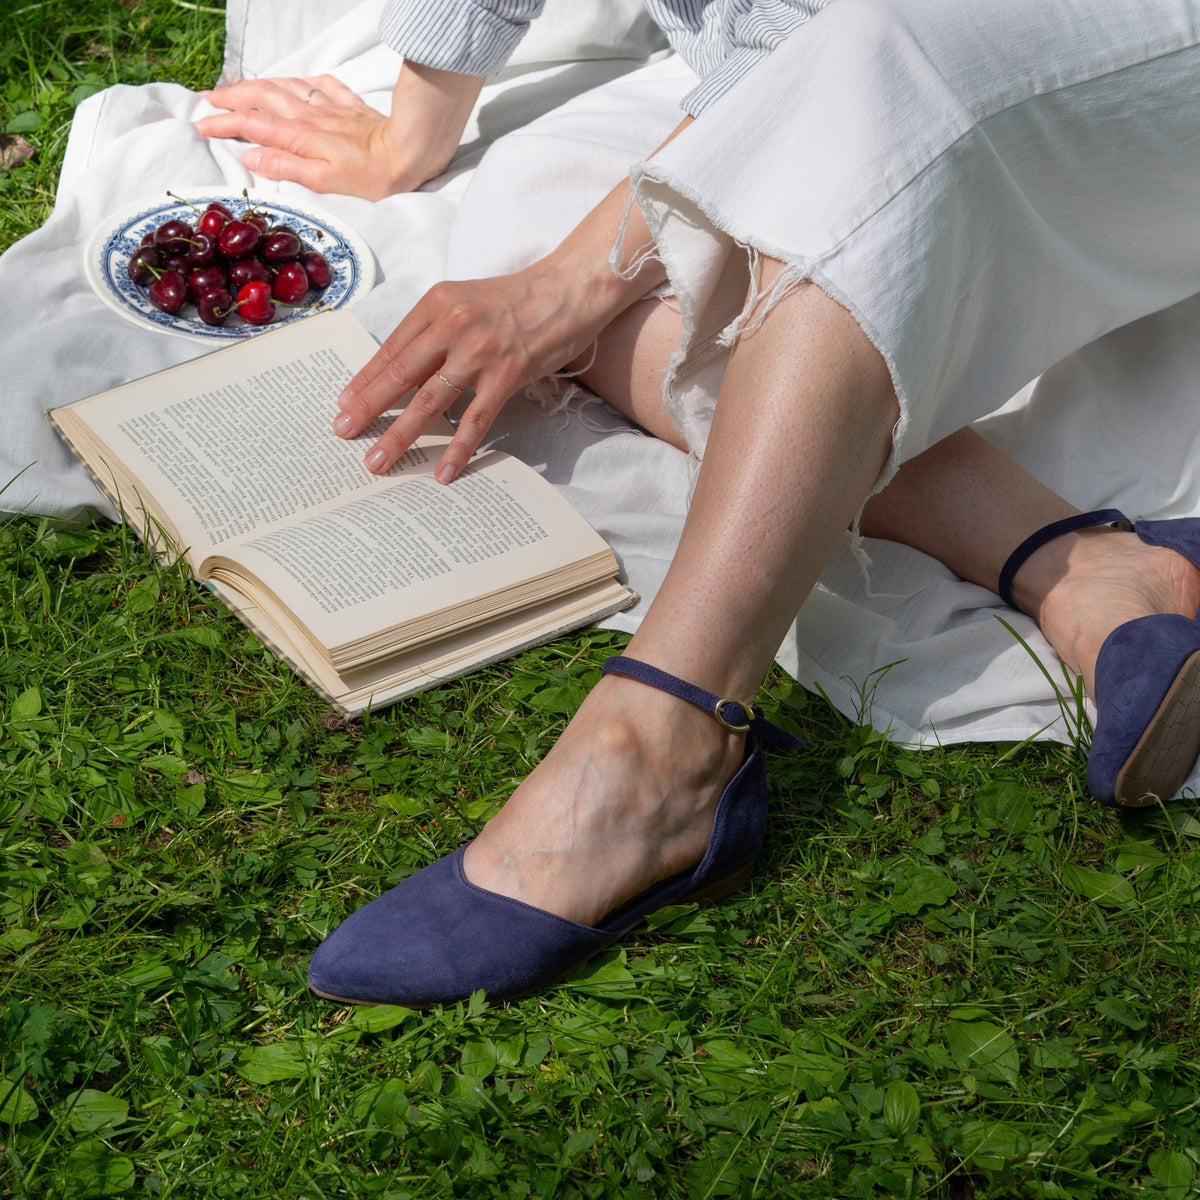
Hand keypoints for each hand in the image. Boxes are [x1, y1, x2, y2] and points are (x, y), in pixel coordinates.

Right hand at [195, 63, 483, 199]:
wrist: (411, 153)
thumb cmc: (372, 175)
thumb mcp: (325, 182)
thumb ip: (286, 168)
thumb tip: (250, 157)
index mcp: (300, 136)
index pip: (251, 125)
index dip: (223, 124)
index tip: (201, 126)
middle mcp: (310, 116)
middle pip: (262, 97)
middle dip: (233, 96)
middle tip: (210, 100)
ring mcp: (331, 107)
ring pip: (286, 87)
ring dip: (260, 85)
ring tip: (242, 87)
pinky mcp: (352, 105)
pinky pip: (321, 85)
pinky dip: (302, 82)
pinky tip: (300, 82)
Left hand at [333, 264, 607, 482]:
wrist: (569, 288)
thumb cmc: (519, 299)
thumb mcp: (466, 301)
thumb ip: (437, 329)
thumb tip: (407, 366)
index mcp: (437, 304)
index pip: (391, 349)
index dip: (364, 380)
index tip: (343, 404)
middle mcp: (452, 326)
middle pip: (399, 375)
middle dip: (366, 408)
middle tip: (342, 433)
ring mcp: (479, 352)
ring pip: (428, 402)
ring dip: (399, 435)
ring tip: (377, 461)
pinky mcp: (507, 374)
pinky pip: (475, 420)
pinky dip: (457, 449)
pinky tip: (442, 471)